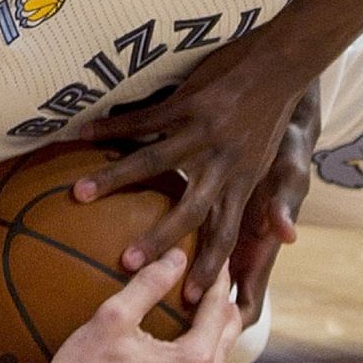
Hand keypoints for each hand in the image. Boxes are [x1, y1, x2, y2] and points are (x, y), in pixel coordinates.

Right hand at [47, 250, 239, 362]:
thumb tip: (178, 256)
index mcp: (194, 361)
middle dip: (223, 314)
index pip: (218, 311)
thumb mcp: (114, 316)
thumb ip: (150, 283)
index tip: (218, 263)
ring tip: (208, 335)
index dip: (218, 283)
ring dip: (217, 356)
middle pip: (227, 345)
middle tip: (218, 292)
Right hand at [72, 30, 308, 303]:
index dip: (208, 267)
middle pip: (188, 211)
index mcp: (242, 183)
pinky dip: (112, 128)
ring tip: (79, 193)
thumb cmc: (273, 115)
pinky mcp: (190, 103)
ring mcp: (203, 133)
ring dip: (114, 179)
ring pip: (154, 162)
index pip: (225, 234)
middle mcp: (222, 164)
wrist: (282, 64)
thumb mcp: (271, 162)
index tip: (187, 298)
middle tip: (126, 263)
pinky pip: (144, 119)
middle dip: (157, 239)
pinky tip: (82, 133)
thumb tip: (283, 238)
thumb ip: (267, 201)